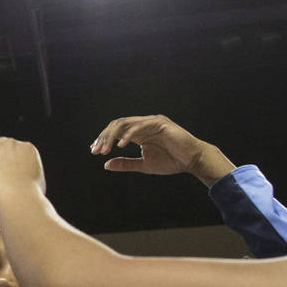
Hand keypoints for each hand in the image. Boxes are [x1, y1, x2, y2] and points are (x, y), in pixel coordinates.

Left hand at [89, 115, 234, 186]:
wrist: (192, 161)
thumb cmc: (171, 162)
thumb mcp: (143, 165)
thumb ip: (125, 164)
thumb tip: (106, 165)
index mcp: (139, 133)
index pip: (116, 131)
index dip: (103, 140)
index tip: (93, 151)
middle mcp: (143, 124)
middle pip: (117, 125)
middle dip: (104, 138)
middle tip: (96, 151)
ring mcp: (151, 122)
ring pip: (125, 124)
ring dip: (112, 136)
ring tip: (105, 149)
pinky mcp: (159, 123)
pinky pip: (139, 127)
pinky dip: (128, 135)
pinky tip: (120, 146)